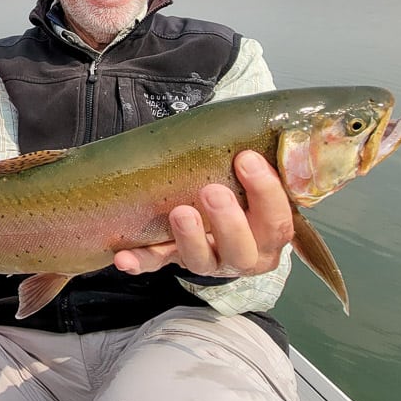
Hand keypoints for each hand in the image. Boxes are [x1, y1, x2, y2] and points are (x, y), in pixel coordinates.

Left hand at [113, 150, 293, 277]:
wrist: (217, 221)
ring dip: (189, 238)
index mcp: (269, 235)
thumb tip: (268, 137)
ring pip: (201, 261)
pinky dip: (140, 261)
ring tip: (179, 213)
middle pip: (242, 250)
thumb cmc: (240, 189)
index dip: (265, 192)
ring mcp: (208, 260)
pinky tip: (124, 258)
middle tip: (212, 192)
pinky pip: (156, 263)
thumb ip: (258, 166)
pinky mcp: (173, 259)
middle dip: (228, 222)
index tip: (246, 159)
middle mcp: (243, 254)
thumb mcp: (256, 179)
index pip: (277, 221)